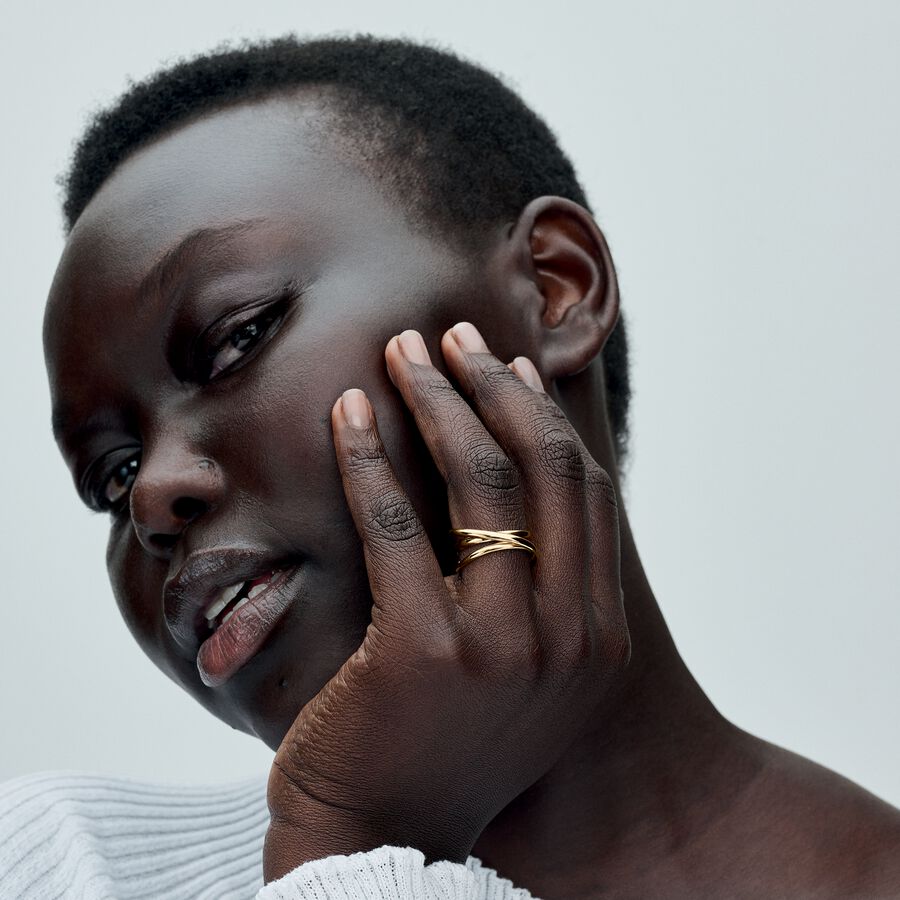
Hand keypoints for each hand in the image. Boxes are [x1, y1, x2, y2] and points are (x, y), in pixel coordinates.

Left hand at [263, 322, 629, 881]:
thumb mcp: (520, 670)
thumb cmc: (442, 741)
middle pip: (543, 470)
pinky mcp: (422, 650)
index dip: (544, 417)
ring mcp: (503, 647)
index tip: (506, 367)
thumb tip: (516, 479)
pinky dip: (367, 455)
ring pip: (480, 481)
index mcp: (599, 640)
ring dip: (437, 399)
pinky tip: (347, 412)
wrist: (381, 837)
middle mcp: (569, 639)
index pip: (585, 493)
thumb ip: (536, 588)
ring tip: (402, 351)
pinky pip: (395, 522)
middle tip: (451, 337)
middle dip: (495, 387)